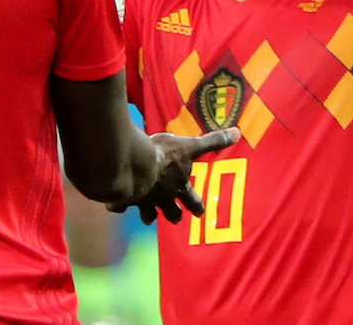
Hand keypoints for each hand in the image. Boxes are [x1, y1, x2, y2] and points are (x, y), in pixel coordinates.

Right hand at [108, 127, 240, 224]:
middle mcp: (162, 198)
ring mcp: (143, 201)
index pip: (192, 201)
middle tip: (176, 219)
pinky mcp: (124, 198)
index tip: (200, 213)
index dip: (197, 206)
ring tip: (148, 218)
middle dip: (174, 215)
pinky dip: (118, 205)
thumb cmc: (165, 155)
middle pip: (171, 213)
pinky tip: (114, 204)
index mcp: (178, 187)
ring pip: (147, 214)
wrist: (135, 164)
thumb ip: (213, 141)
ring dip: (148, 215)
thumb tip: (238, 132)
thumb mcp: (190, 145)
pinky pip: (120, 205)